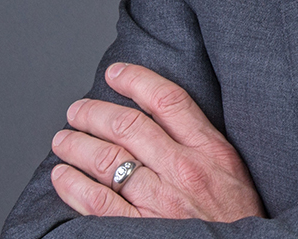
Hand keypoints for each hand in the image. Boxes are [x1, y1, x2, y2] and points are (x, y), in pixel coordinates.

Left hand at [50, 62, 265, 221]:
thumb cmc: (235, 216)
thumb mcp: (231, 169)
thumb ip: (201, 142)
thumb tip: (162, 116)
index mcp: (210, 150)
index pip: (168, 101)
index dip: (136, 80)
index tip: (115, 74)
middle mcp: (183, 170)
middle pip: (128, 126)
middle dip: (94, 113)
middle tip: (77, 111)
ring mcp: (160, 200)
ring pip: (106, 159)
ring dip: (76, 144)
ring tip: (63, 140)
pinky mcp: (140, 227)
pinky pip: (96, 200)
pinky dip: (73, 184)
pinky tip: (62, 175)